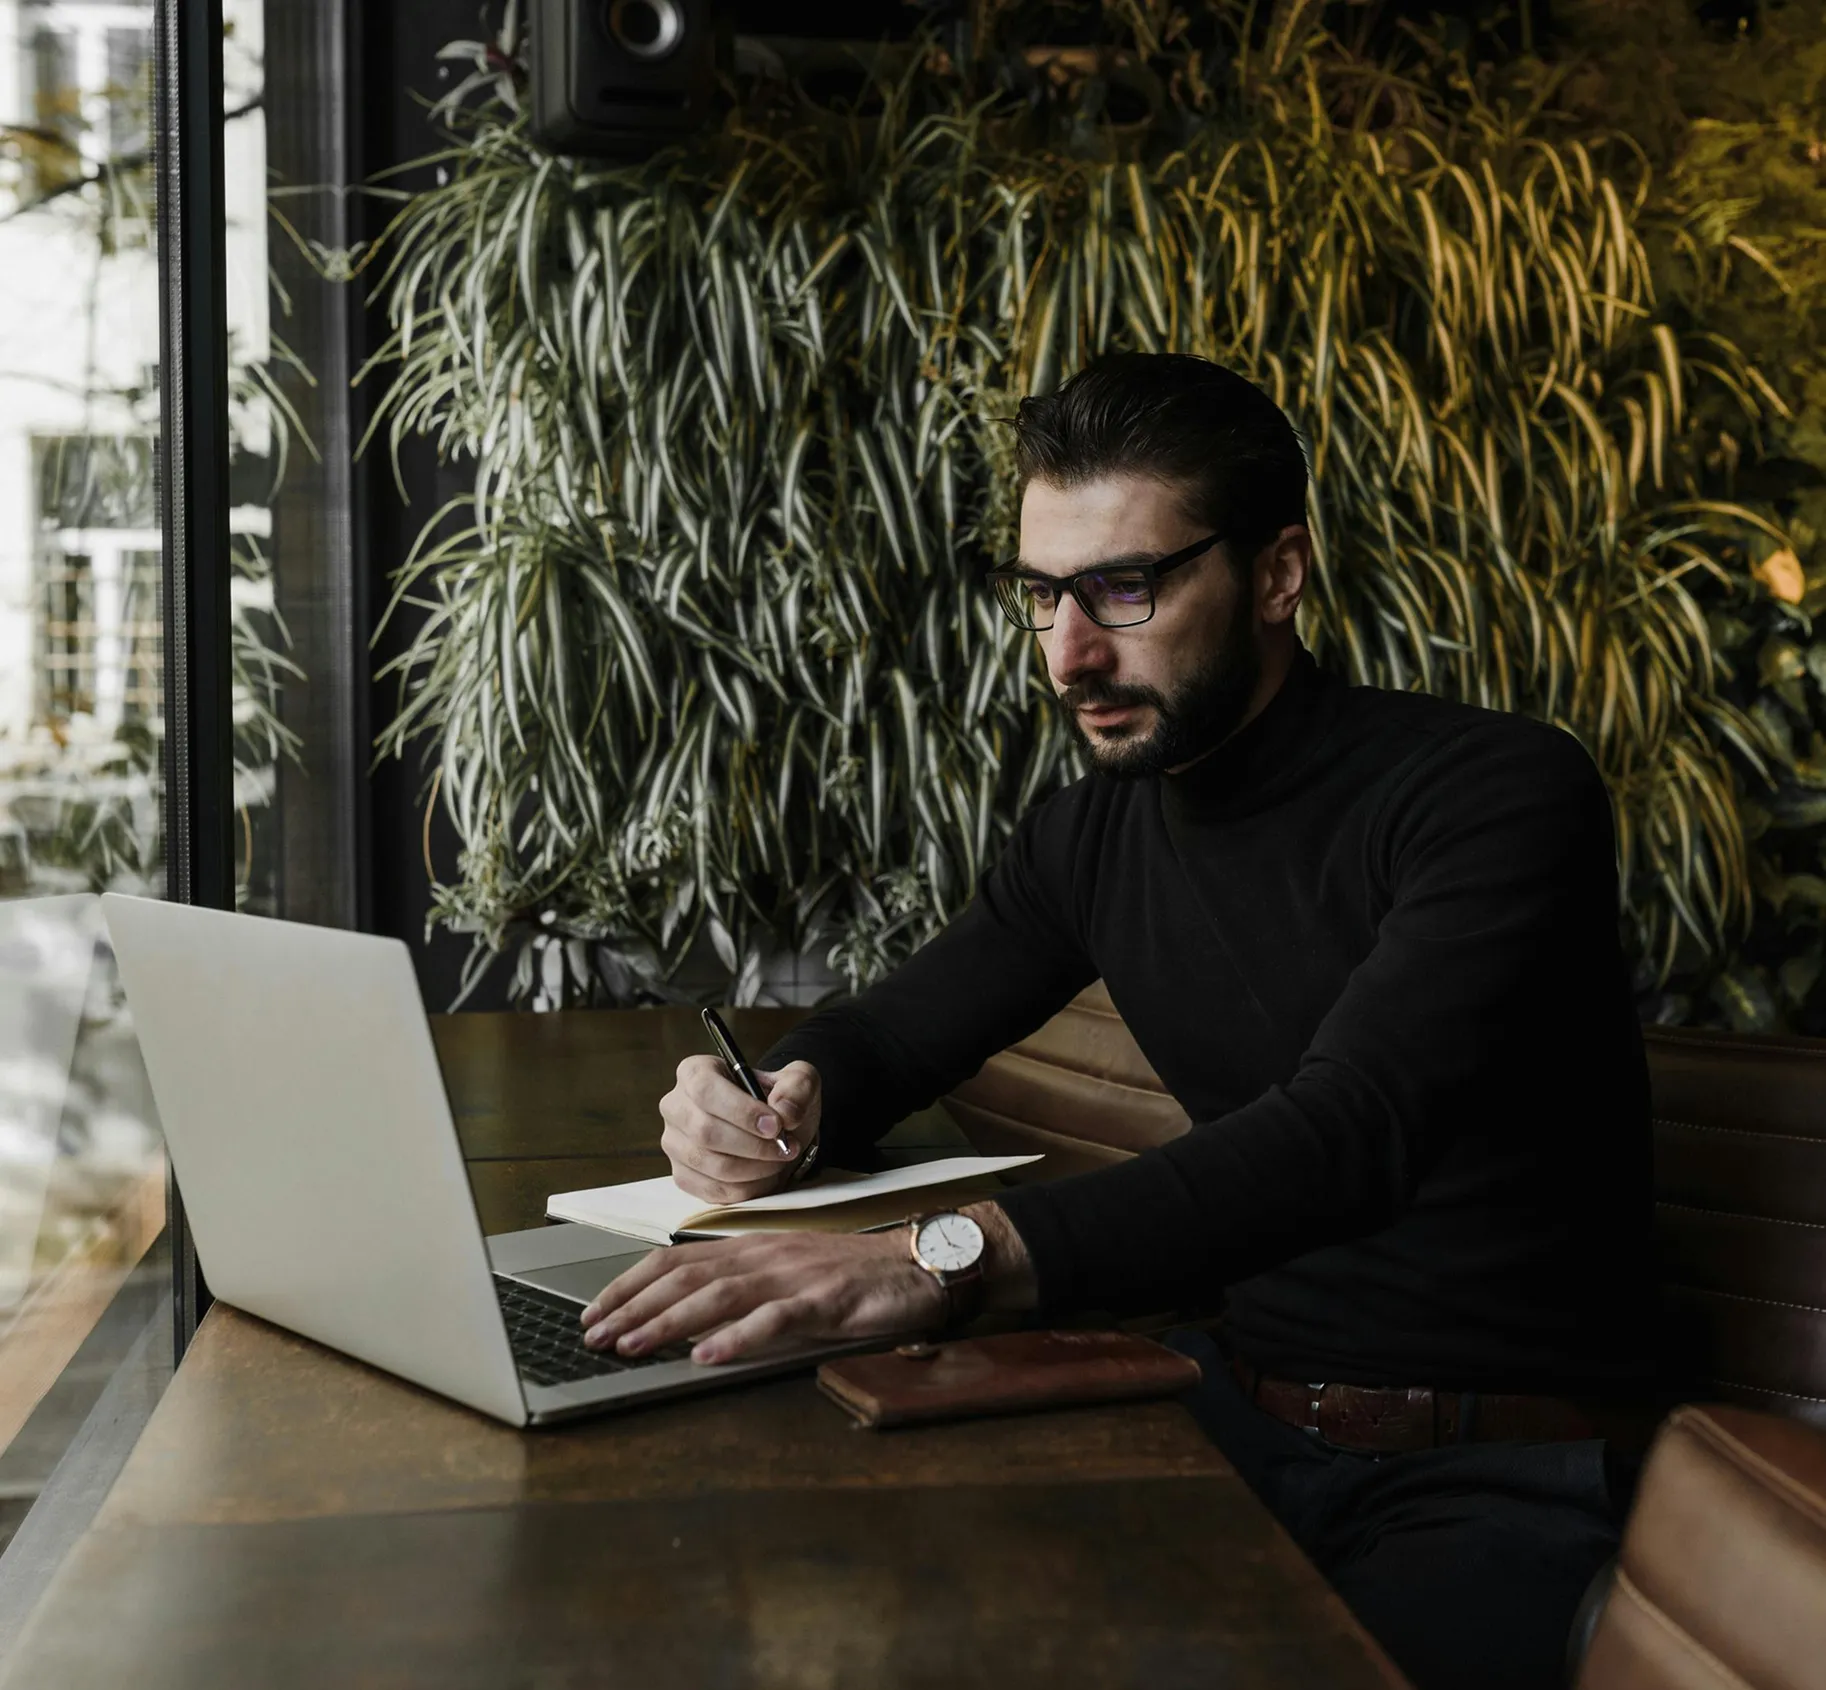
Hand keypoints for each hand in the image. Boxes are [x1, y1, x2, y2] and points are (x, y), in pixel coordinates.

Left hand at [579, 1231, 942, 1364]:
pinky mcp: (825, 1300)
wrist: (917, 1263)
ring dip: (669, 1321)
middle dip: (633, 1305)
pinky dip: (737, 1337)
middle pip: (686, 1276)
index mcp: (752, 1249)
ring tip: (633, 1344)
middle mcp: (765, 1256)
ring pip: (719, 1294)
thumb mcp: (788, 1276)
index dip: (631, 1284)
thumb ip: (744, 1291)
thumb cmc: (852, 1275)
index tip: (595, 1310)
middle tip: (594, 1334)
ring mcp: (793, 1276)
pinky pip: (775, 1318)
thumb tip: (689, 1321)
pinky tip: (708, 1356)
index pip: (676, 1261)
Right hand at [659, 1055, 822, 1204]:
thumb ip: (796, 1088)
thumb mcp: (797, 1081)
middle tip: (786, 1147)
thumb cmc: (778, 1099)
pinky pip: (712, 1190)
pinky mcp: (683, 1176)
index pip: (705, 1090)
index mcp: (694, 1072)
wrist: (773, 1129)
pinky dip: (747, 1188)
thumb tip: (784, 1112)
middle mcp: (676, 1107)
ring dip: (754, 1168)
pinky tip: (766, 1176)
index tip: (774, 1125)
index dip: (741, 1111)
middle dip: (753, 1145)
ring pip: (710, 1165)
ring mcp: (675, 1144)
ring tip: (779, 1160)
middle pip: (705, 1131)